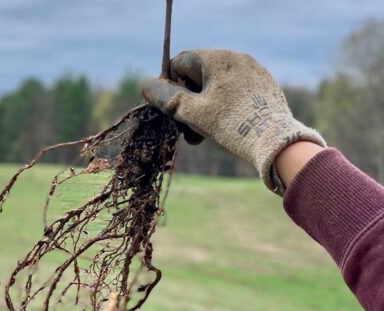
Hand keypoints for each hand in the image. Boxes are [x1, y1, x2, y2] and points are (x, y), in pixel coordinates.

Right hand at [142, 49, 325, 193]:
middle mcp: (237, 58)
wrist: (276, 141)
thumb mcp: (192, 113)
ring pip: (215, 87)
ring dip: (203, 109)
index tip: (172, 111)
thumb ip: (167, 98)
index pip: (179, 63)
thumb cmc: (231, 125)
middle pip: (198, 76)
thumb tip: (145, 84)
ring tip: (202, 136)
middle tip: (186, 130)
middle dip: (188, 102)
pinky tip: (224, 130)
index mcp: (217, 59)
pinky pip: (234, 93)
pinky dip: (223, 109)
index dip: (169, 87)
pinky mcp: (264, 87)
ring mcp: (253, 72)